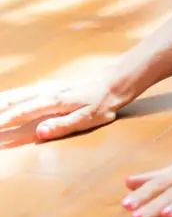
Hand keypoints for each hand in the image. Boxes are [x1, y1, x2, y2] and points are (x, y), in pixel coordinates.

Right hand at [0, 75, 131, 140]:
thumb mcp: (87, 119)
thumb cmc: (102, 103)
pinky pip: (25, 91)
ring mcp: (49, 87)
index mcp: (53, 101)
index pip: (21, 112)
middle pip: (14, 100)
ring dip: (2, 100)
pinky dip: (11, 95)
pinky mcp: (52, 86)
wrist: (115, 83)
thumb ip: (62, 126)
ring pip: (18, 93)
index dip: (3, 121)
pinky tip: (6, 98)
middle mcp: (47, 91)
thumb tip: (39, 133)